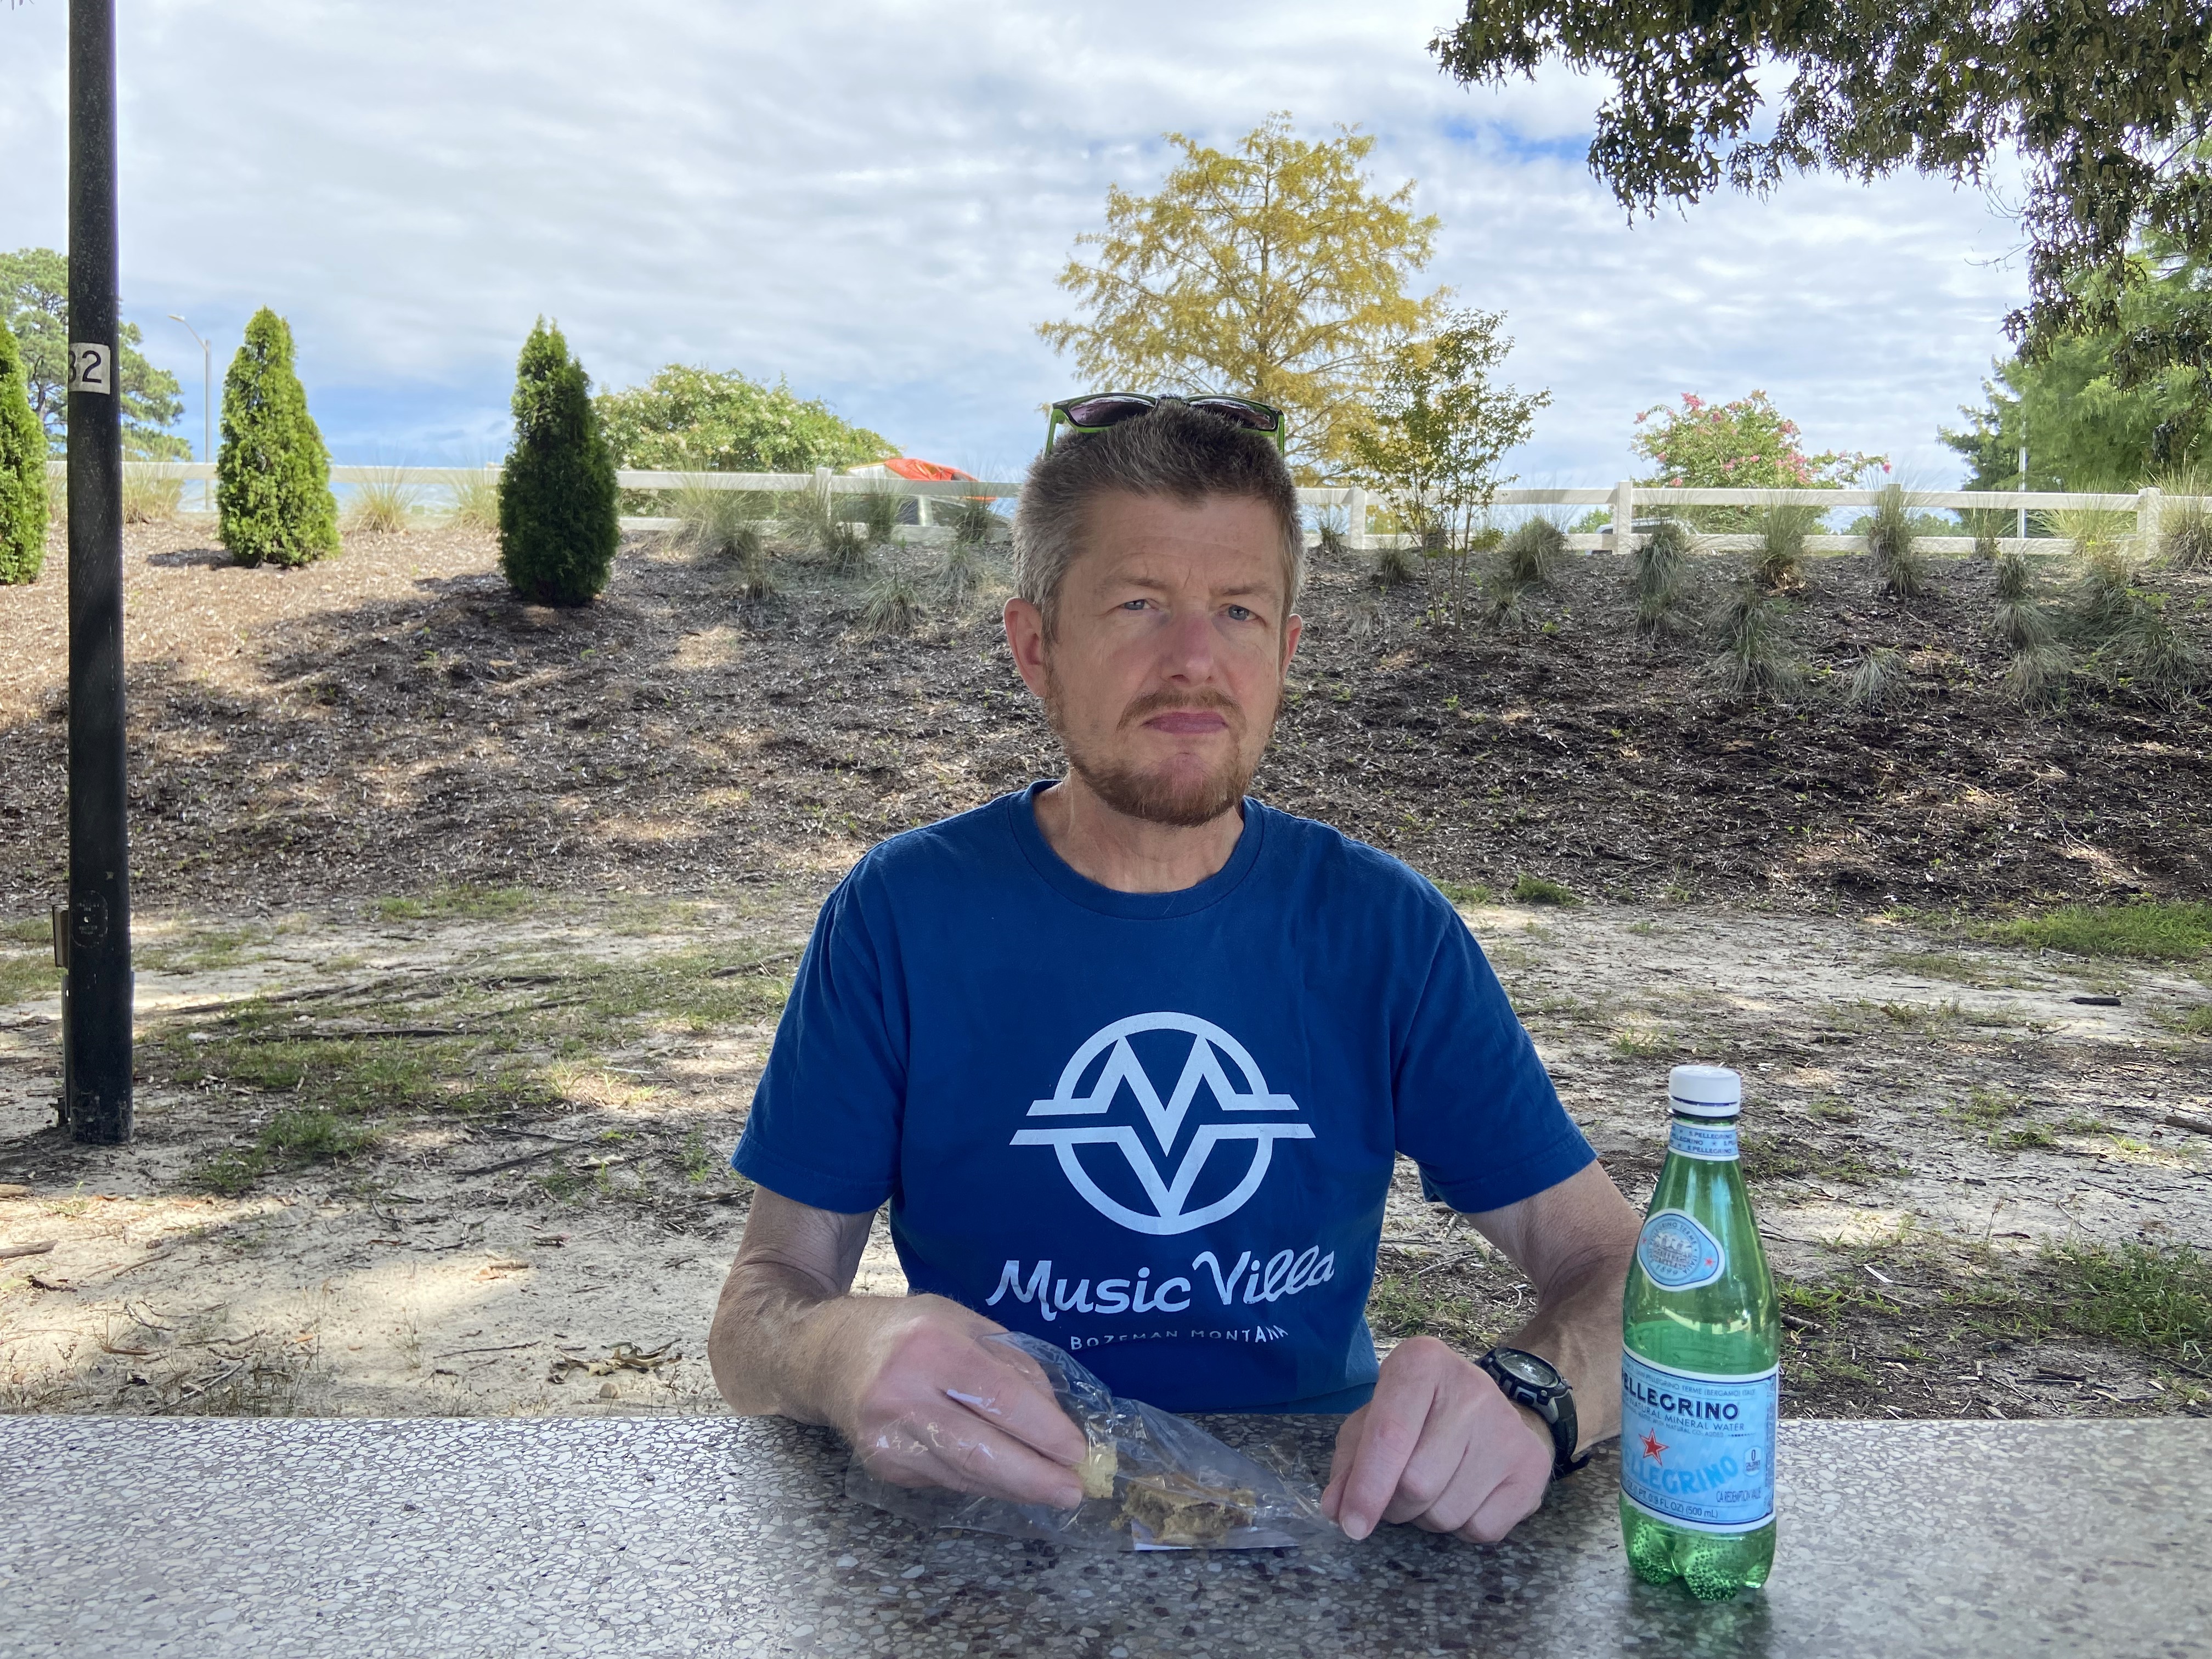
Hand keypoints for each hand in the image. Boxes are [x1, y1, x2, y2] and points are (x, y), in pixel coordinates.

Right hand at [833, 1294, 1086, 1508]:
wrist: (831, 1357)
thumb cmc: (910, 1332)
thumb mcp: (966, 1323)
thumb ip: (1012, 1364)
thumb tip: (1054, 1419)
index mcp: (931, 1346)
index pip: (998, 1397)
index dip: (1042, 1430)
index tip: (1076, 1450)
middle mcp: (902, 1394)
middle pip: (979, 1451)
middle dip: (1033, 1477)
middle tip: (1073, 1490)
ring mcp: (887, 1437)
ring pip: (964, 1474)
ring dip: (1013, 1487)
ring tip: (1051, 1490)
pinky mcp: (882, 1466)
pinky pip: (946, 1479)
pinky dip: (982, 1482)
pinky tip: (1005, 1479)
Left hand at [1321, 1336, 1553, 1542]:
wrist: (1495, 1410)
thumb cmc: (1419, 1414)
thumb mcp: (1373, 1420)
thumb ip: (1349, 1462)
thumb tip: (1337, 1509)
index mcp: (1422, 1363)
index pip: (1389, 1435)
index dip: (1366, 1487)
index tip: (1350, 1524)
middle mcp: (1471, 1388)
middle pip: (1416, 1484)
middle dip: (1394, 1506)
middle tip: (1395, 1495)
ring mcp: (1508, 1429)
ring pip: (1446, 1513)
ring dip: (1425, 1518)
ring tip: (1432, 1489)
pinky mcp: (1532, 1468)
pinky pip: (1481, 1530)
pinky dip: (1462, 1528)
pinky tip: (1464, 1495)